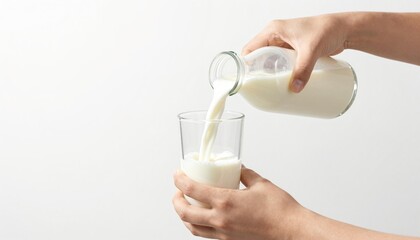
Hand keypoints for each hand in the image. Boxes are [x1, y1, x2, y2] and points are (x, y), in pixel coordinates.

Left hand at [172, 166, 306, 239]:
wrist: (291, 232)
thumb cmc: (280, 210)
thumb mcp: (261, 183)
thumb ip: (245, 174)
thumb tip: (237, 168)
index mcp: (226, 202)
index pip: (192, 189)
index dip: (180, 180)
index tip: (177, 174)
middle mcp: (221, 220)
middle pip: (184, 213)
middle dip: (175, 201)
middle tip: (178, 191)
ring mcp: (224, 234)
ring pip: (192, 228)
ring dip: (184, 216)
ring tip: (186, 205)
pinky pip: (206, 235)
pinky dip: (199, 226)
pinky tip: (204, 217)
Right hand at [242, 14, 349, 92]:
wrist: (344, 29)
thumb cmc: (327, 30)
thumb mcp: (312, 50)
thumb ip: (303, 69)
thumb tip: (295, 88)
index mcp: (273, 31)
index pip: (251, 48)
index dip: (246, 64)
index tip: (248, 79)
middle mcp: (276, 36)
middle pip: (257, 57)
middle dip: (256, 72)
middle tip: (260, 87)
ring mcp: (283, 44)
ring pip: (268, 61)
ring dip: (267, 73)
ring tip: (268, 88)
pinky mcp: (292, 51)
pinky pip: (279, 63)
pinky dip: (277, 73)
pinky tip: (279, 83)